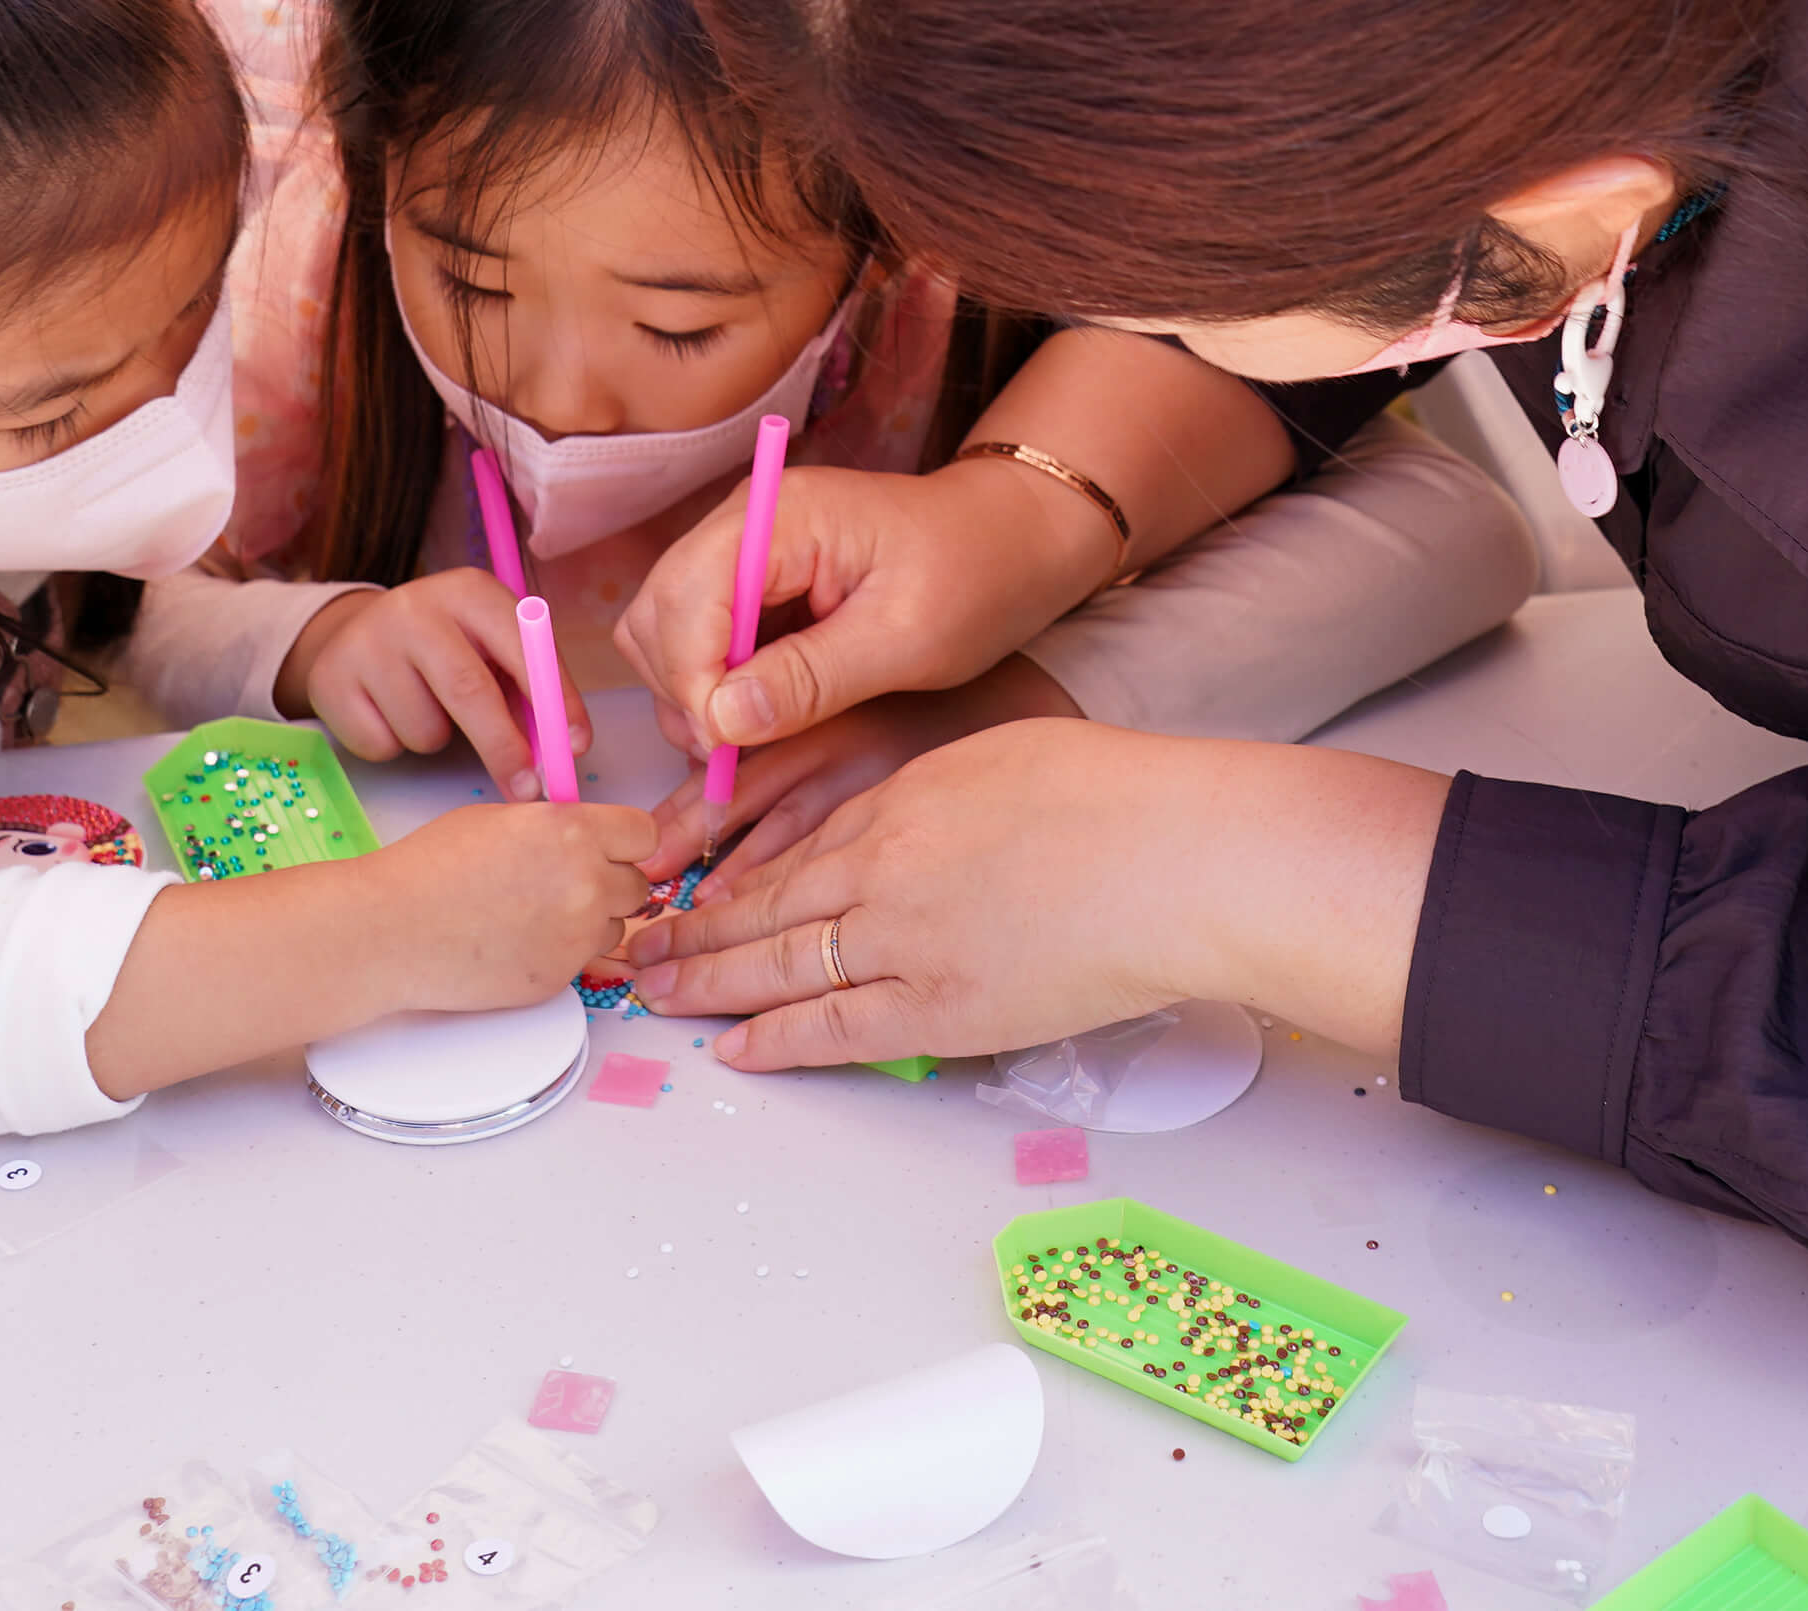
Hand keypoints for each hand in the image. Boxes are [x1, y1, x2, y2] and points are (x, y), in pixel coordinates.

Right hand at [276, 572, 592, 795]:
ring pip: (424, 727)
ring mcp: (367, 642)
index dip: (554, 701)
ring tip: (428, 711)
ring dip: (438, 741)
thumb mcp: (489, 647)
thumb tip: (561, 748)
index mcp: (469, 591)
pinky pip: (382, 744)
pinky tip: (388, 713)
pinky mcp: (331, 680)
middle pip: (469, 690)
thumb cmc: (445, 648)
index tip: (574, 747)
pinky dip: (395, 745)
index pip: (522, 648)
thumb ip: (526, 689)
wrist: (354, 634)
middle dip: (504, 748)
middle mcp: (415, 608)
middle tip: (526, 789)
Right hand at [377, 795, 659, 1011]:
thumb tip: (586, 839)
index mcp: (574, 833)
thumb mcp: (502, 820)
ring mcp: (576, 937)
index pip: (645, 836)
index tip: (610, 848)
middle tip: (563, 884)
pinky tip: (515, 943)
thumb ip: (558, 827)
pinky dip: (559, 953)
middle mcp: (587, 884)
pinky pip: (582, 962)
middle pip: (637, 886)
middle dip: (609, 883)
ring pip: (615, 928)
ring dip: (589, 922)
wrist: (390, 931)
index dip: (625, 842)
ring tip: (532, 915)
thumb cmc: (431, 868)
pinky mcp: (559, 979)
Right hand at [616, 463, 1110, 765]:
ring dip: (693, 696)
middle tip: (735, 755)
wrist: (1013, 541)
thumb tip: (721, 721)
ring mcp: (743, 550)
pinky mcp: (752, 582)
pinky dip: (714, 688)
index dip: (692, 683)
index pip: (686, 600)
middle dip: (683, 692)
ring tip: (753, 740)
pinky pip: (699, 640)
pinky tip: (762, 719)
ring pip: (666, 633)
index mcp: (781, 517)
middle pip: (658, 615)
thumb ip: (810, 679)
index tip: (727, 748)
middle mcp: (744, 522)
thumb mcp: (906, 640)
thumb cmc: (976, 575)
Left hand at [629, 721, 1446, 1069]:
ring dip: (711, 986)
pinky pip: (837, 1029)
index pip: (795, 846)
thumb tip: (913, 820)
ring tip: (657, 997)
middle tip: (635, 948)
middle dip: (691, 931)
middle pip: (764, 908)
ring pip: (780, 969)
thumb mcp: (1004, 758)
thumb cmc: (1117, 797)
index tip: (691, 888)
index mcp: (901, 800)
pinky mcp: (942, 1011)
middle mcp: (883, 869)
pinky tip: (737, 1050)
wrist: (1172, 857)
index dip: (734, 874)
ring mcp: (905, 944)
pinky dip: (778, 1040)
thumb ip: (939, 794)